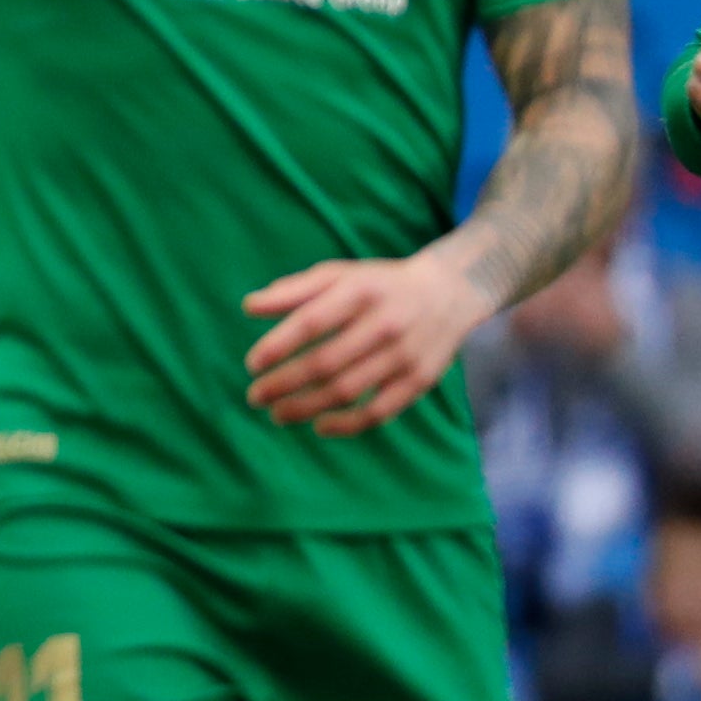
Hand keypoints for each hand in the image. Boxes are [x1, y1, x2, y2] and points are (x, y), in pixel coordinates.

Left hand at [240, 252, 497, 435]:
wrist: (451, 292)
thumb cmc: (379, 286)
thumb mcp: (339, 275)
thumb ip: (293, 290)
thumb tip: (249, 306)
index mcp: (361, 292)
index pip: (312, 322)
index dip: (278, 346)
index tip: (252, 365)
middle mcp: (386, 323)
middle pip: (325, 362)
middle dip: (284, 384)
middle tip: (256, 397)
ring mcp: (405, 354)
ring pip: (348, 391)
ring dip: (306, 408)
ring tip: (277, 414)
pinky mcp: (420, 380)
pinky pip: (379, 411)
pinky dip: (346, 424)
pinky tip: (319, 426)